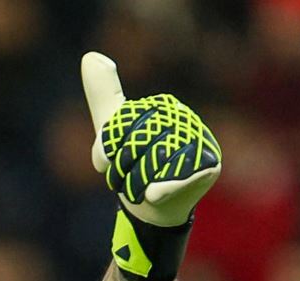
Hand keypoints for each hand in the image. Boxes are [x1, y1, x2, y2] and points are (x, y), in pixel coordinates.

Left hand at [82, 52, 221, 227]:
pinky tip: (155, 194)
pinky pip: (170, 181)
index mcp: (162, 106)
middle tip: (129, 178)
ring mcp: (200, 140)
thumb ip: (102, 96)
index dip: (107, 153)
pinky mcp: (209, 165)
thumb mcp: (111, 131)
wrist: (154, 206)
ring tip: (144, 185)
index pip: (119, 128)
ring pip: (149, 166)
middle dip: (120, 172)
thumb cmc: (133, 166)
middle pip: (132, 147)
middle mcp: (185, 118)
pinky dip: (156, 193)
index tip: (109, 163)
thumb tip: (90, 56)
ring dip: (136, 185)